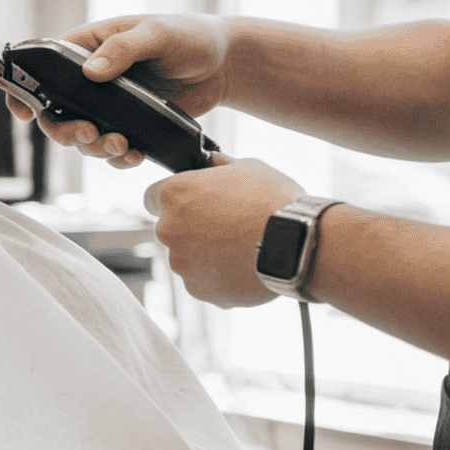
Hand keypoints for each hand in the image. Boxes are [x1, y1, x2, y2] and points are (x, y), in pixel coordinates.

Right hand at [2, 13, 232, 168]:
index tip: (22, 111)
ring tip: (121, 147)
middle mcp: (91, 78)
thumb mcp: (158, 33)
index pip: (42, 66)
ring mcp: (108, 104)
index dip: (25, 89)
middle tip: (88, 135)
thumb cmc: (190, 35)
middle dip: (65, 130)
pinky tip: (134, 156)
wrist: (225, 65)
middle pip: (56, 111)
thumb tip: (90, 72)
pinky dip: (117, 157)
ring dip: (93, 148)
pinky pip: (110, 148)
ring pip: (81, 135)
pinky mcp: (128, 125)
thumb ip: (124, 49)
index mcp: (89, 47)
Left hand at [143, 155, 303, 307]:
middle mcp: (168, 228)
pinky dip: (218, 277)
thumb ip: (220, 165)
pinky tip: (244, 266)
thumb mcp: (248, 167)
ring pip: (187, 257)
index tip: (191, 204)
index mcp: (175, 194)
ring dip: (206, 254)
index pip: (153, 197)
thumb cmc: (273, 200)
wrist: (296, 244)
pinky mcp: (197, 288)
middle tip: (228, 226)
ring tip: (242, 247)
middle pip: (172, 229)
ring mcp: (181, 262)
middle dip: (193, 228)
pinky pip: (203, 281)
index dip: (173, 200)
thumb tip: (212, 161)